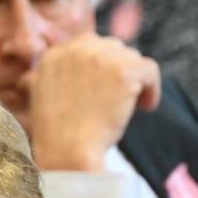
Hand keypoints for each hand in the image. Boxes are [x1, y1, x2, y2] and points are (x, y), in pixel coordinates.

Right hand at [24, 34, 161, 171]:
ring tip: (128, 107)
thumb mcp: (45, 98)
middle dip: (119, 71)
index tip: (105, 89)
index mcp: (54, 55)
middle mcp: (75, 49)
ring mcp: (100, 57)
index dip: (101, 67)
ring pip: (132, 58)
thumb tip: (87, 73)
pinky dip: (151, 89)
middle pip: (113, 48)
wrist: (67, 152)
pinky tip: (144, 108)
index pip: (88, 45)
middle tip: (118, 99)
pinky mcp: (124, 70)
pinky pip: (149, 71)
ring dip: (134, 81)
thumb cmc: (58, 135)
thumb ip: (61, 77)